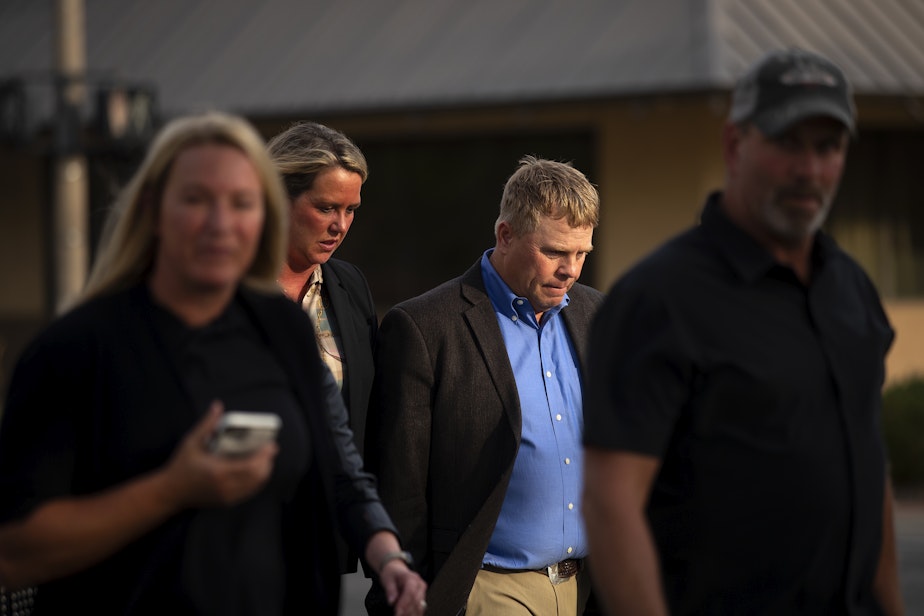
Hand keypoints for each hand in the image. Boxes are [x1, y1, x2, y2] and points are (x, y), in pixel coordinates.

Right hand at [162, 400, 278, 508]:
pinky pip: (249, 492)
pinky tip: (256, 472)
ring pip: (256, 486)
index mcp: (219, 471)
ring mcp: (227, 496)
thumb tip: (217, 405)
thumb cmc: (181, 466)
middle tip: (270, 450)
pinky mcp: (227, 501)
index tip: (271, 445)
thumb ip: (207, 424)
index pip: (252, 466)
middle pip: (258, 476)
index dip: (265, 455)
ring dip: (264, 472)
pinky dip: (257, 481)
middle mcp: (226, 486)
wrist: (170, 492)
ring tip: (265, 459)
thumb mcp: (191, 441)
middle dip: (267, 462)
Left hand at [379, 559, 427, 615]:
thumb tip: (392, 602)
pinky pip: (420, 608)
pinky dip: (413, 614)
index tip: (397, 613)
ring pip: (419, 606)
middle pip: (416, 601)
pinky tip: (406, 615)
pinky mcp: (421, 598)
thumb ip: (390, 590)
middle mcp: (420, 584)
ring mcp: (422, 591)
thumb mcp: (387, 579)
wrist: (397, 570)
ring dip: (411, 614)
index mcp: (411, 577)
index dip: (404, 604)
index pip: (410, 592)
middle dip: (407, 611)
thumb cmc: (392, 574)